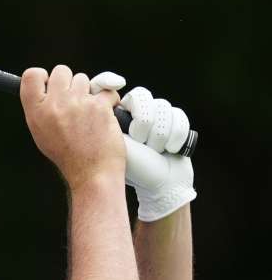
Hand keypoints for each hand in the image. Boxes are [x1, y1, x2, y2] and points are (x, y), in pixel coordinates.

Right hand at [20, 65, 126, 188]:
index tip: (49, 83)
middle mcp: (54, 104)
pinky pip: (107, 90)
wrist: (91, 173)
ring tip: (88, 112)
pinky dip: (108, 100)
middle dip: (69, 82)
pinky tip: (104, 113)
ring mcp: (78, 103)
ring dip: (88, 91)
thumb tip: (47, 88)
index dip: (43, 76)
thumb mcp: (41, 133)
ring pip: (84, 79)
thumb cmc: (68, 156)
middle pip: (61, 71)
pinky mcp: (100, 105)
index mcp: (36, 111)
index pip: (31, 75)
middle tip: (73, 99)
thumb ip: (41, 108)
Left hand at [89, 72, 196, 221]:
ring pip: (163, 108)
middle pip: (145, 98)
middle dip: (145, 125)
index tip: (134, 129)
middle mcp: (138, 112)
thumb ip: (104, 119)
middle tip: (141, 143)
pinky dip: (175, 136)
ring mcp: (158, 116)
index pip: (128, 95)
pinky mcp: (176, 122)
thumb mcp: (112, 142)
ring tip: (153, 150)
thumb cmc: (133, 167)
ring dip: (159, 135)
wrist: (160, 184)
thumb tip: (102, 99)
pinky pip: (178, 117)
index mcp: (120, 114)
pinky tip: (168, 149)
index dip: (133, 110)